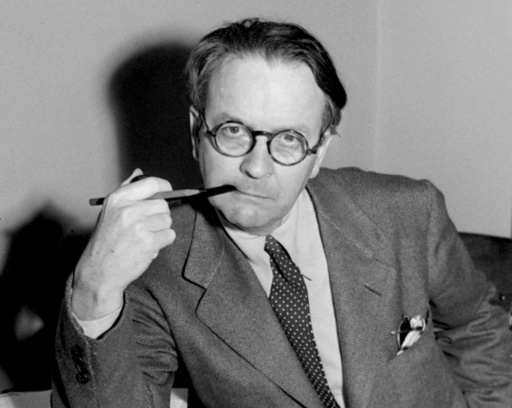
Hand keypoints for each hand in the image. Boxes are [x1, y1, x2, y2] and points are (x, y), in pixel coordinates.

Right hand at [72, 169, 175, 319]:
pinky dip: (162, 242)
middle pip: (163, 205)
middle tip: (146, 226)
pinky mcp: (148, 242)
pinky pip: (169, 235)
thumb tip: (139, 173)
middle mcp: (128, 210)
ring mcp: (138, 226)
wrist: (99, 271)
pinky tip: (147, 246)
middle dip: (159, 216)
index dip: (164, 187)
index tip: (167, 191)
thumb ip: (127, 190)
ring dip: (160, 230)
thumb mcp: (111, 211)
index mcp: (118, 199)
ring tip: (143, 238)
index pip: (151, 183)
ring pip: (167, 221)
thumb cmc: (106, 241)